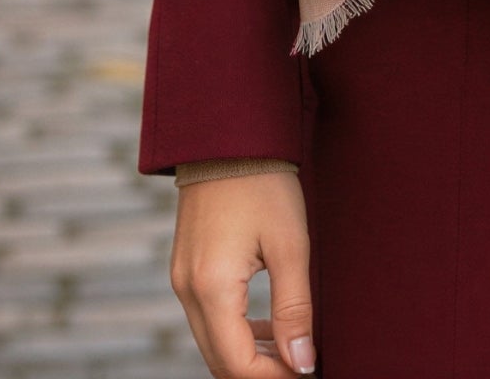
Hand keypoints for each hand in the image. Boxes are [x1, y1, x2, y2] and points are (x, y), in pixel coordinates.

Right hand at [170, 172, 314, 376]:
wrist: (228, 134)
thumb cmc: (265, 183)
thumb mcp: (290, 244)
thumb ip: (294, 309)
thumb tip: (302, 363)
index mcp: (211, 288)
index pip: (236, 365)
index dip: (274, 378)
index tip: (308, 371)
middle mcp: (187, 291)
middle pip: (219, 361)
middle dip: (261, 372)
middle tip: (302, 365)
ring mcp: (181, 280)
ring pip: (212, 342)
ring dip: (249, 354)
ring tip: (292, 349)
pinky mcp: (185, 268)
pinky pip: (207, 318)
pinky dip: (236, 331)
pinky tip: (268, 323)